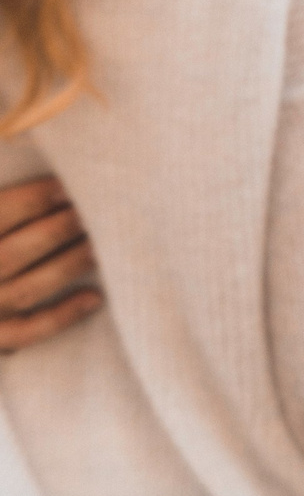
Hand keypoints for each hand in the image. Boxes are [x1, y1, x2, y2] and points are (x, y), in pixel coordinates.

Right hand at [0, 177, 99, 352]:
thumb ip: (7, 204)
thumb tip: (46, 162)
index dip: (34, 199)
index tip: (70, 186)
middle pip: (14, 253)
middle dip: (60, 230)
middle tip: (98, 213)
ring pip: (28, 289)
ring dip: (69, 266)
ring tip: (102, 246)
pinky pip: (27, 332)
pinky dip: (62, 317)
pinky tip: (96, 298)